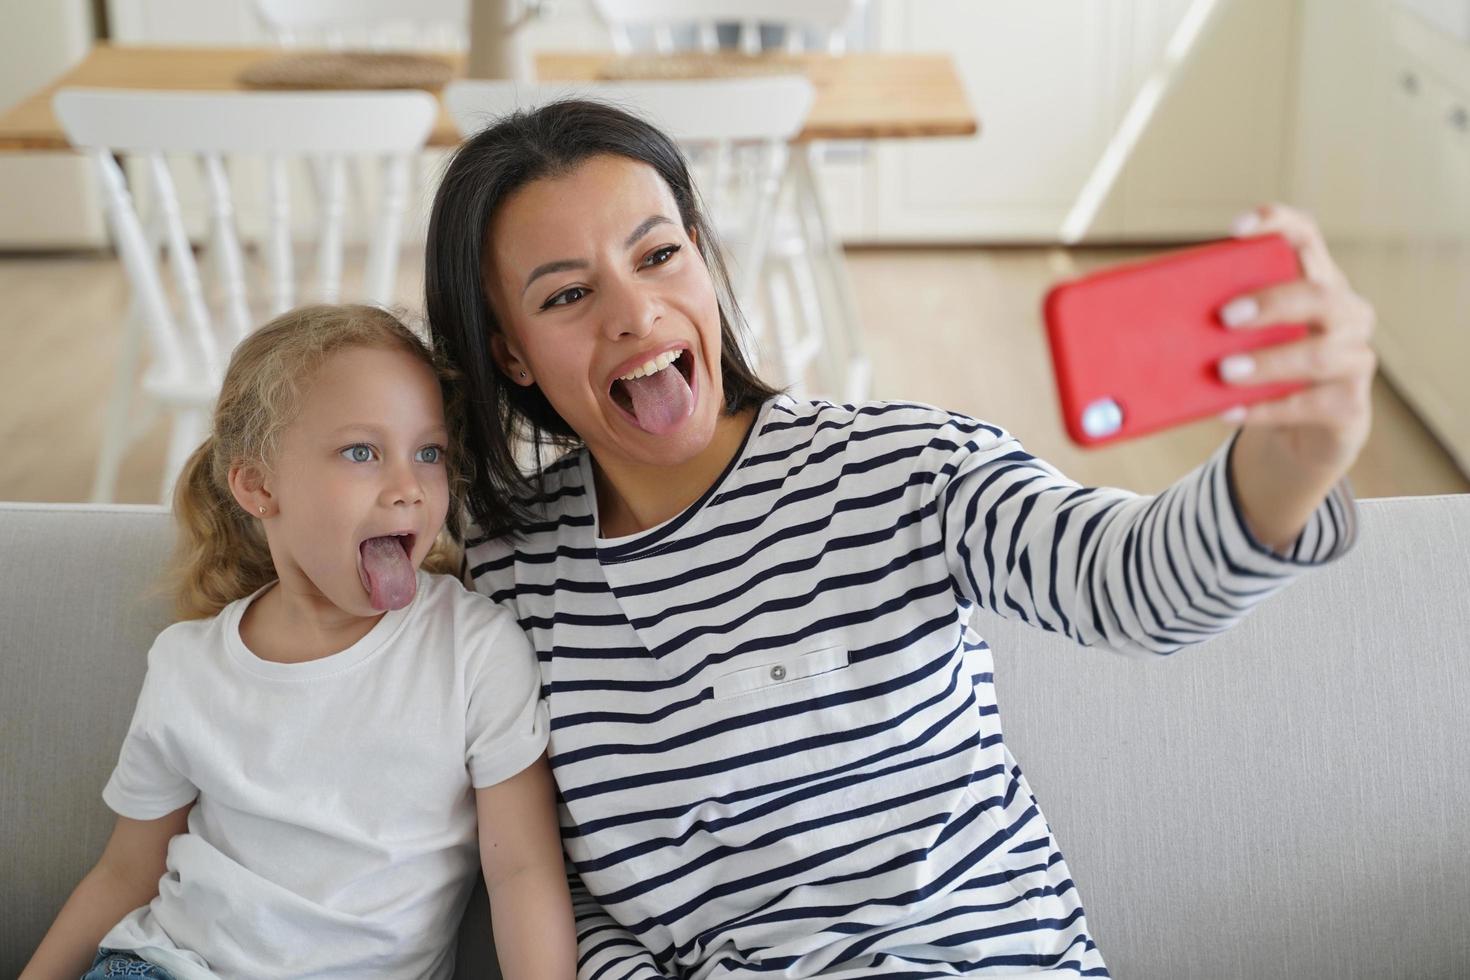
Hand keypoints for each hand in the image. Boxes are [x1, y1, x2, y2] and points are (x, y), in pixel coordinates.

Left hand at [1217, 203, 1376, 478]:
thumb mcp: (1245, 340)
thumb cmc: (1264, 370)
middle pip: (1319, 294)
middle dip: (1271, 302)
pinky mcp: (1350, 406)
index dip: (1278, 224)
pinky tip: (1229, 410)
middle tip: (1225, 316)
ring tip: (1224, 370)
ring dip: (1267, 362)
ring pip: (1319, 354)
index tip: (1236, 229)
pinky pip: (1310, 405)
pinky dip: (1265, 409)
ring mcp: (1355, 359)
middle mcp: (1346, 314)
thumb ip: (1217, 321)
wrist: (1301, 431)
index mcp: (1317, 283)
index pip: (1306, 237)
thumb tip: (1144, 320)